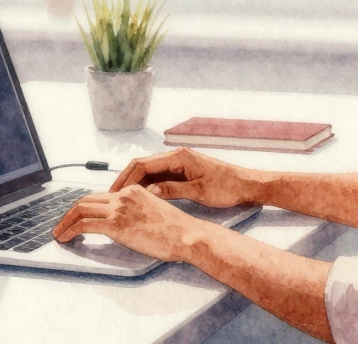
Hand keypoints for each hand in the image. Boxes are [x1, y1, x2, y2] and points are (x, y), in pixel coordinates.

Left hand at [51, 185, 212, 261]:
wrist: (187, 235)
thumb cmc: (177, 230)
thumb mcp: (153, 213)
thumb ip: (136, 213)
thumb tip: (122, 225)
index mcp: (133, 190)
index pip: (100, 195)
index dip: (84, 206)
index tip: (75, 217)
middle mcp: (124, 195)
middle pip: (86, 199)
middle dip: (69, 213)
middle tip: (61, 225)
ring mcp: (119, 208)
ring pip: (80, 209)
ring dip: (65, 221)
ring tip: (59, 233)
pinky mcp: (116, 223)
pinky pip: (84, 224)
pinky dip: (70, 230)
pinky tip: (65, 238)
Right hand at [110, 148, 256, 208]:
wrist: (246, 185)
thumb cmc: (227, 186)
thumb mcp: (199, 191)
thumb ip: (173, 189)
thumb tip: (150, 191)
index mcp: (178, 157)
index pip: (142, 164)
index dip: (126, 178)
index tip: (114, 192)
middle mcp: (175, 157)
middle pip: (141, 166)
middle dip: (125, 180)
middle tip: (110, 196)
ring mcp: (178, 164)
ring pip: (148, 172)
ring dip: (134, 184)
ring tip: (120, 200)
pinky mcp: (181, 172)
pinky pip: (158, 177)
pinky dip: (147, 187)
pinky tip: (140, 199)